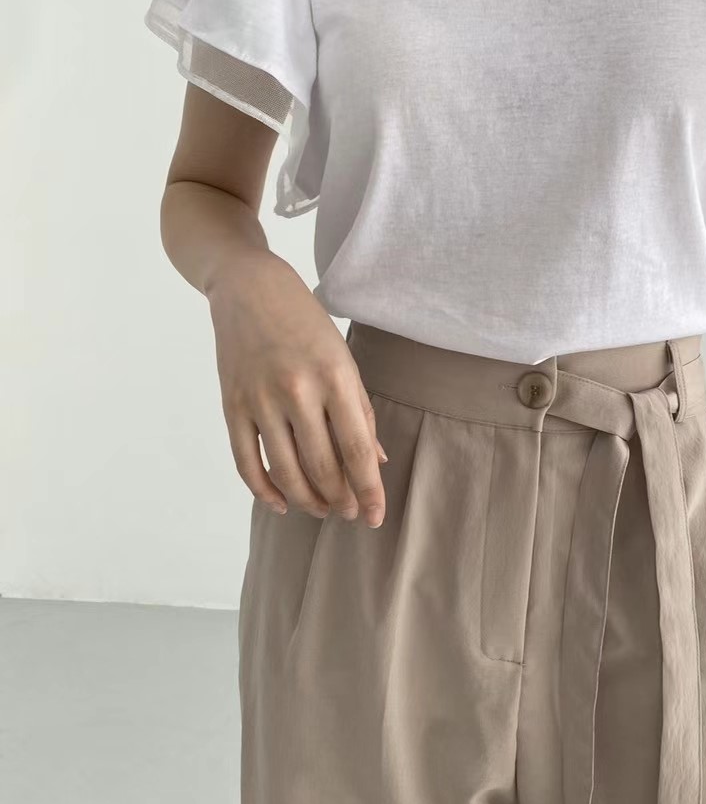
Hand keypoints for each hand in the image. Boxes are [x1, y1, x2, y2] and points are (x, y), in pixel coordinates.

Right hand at [207, 252, 386, 525]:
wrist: (248, 287)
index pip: (357, 449)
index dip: (368, 490)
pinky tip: (280, 502)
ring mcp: (260, 399)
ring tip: (320, 509)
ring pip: (285, 471)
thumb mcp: (344, 358)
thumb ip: (360, 411)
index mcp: (334, 377)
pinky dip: (263, 489)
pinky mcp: (232, 404)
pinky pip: (246, 462)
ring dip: (305, 500)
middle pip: (321, 466)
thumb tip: (375, 461)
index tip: (375, 517)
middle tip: (348, 513)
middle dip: (339, 499)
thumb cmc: (306, 322)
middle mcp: (297, 390)